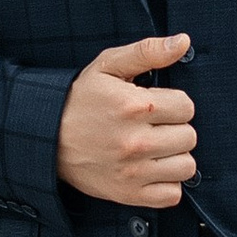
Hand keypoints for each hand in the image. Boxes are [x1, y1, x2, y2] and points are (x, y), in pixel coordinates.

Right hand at [57, 34, 197, 207]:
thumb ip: (148, 51)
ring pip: (186, 166)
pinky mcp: (129, 194)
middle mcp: (137, 141)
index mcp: (135, 106)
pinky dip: (167, 183)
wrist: (46, 137)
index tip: (156, 106)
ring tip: (155, 148)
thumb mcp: (107, 66)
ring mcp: (134, 171)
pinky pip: (173, 194)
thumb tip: (183, 41)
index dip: (173, 103)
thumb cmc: (80, 100)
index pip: (187, 107)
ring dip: (175, 156)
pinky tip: (152, 169)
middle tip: (153, 126)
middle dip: (175, 128)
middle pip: (189, 136)